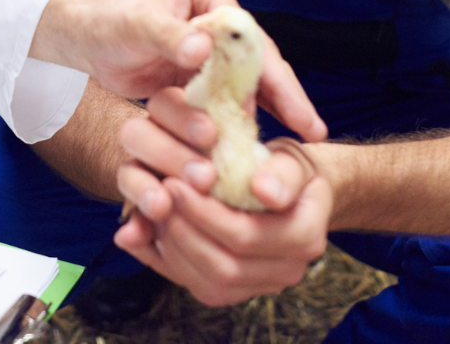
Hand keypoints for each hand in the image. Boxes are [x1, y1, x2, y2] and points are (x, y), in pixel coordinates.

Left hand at [30, 0, 325, 140]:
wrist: (81, 38)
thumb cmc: (105, 22)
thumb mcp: (134, 25)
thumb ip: (167, 35)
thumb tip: (201, 47)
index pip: (250, 38)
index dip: (276, 76)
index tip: (299, 112)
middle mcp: (217, 15)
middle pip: (258, 61)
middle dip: (285, 98)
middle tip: (314, 136)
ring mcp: (210, 45)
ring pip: (246, 83)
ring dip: (267, 114)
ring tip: (296, 149)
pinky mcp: (199, 72)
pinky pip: (223, 99)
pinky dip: (237, 121)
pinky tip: (255, 149)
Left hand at [113, 91, 330, 306]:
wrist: (284, 191)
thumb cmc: (283, 168)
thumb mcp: (291, 158)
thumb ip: (282, 172)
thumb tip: (264, 190)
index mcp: (305, 238)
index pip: (246, 236)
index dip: (204, 213)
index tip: (174, 182)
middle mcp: (286, 272)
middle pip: (224, 267)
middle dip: (183, 231)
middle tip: (156, 195)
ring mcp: (260, 287)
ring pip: (207, 282)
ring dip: (172, 247)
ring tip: (154, 209)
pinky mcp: (234, 292)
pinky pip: (194, 284)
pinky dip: (163, 260)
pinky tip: (144, 231)